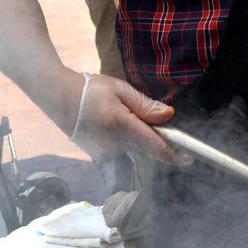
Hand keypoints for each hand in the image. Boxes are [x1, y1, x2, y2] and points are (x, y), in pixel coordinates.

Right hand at [70, 73, 191, 165]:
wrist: (58, 98)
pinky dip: (123, 139)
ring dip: (135, 136)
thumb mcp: (120, 90)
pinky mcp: (99, 156)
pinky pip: (121, 150)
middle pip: (146, 148)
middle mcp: (115, 146)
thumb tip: (168, 116)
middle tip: (143, 115)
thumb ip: (145, 105)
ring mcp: (106, 154)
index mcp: (123, 127)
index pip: (155, 147)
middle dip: (152, 136)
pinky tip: (109, 122)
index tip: (189, 158)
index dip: (174, 155)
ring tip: (117, 113)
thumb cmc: (90, 90)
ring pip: (133, 149)